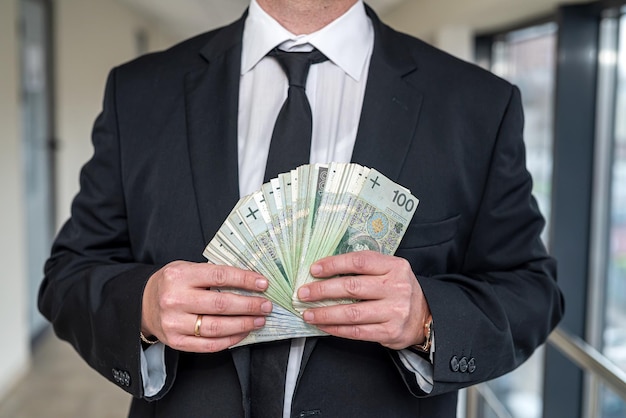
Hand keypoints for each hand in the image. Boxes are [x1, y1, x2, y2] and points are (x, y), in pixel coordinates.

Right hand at [141, 261, 271, 352]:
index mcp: (180, 276)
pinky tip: (243, 332)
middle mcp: (175, 299)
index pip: (219, 276)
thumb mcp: (187, 268)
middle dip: (249, 305)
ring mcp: (174, 323)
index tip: (263, 283)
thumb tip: (250, 280)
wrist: (144, 304)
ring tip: (259, 319)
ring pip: (217, 327)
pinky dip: (230, 339)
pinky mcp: (176, 341)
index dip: (244, 280)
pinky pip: (209, 345)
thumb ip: (212, 273)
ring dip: (243, 324)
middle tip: (266, 305)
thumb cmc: (173, 284)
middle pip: (221, 304)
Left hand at [297, 251, 429, 349]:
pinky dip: (336, 329)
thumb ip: (364, 268)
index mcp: (395, 266)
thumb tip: (324, 270)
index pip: (359, 261)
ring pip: (352, 313)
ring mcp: (395, 311)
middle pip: (352, 287)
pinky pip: (356, 331)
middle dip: (322, 290)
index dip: (334, 264)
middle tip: (303, 293)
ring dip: (325, 313)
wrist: (425, 316)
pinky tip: (323, 325)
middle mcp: (397, 288)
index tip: (314, 269)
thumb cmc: (398, 290)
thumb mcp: (390, 270)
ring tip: (308, 312)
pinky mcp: (390, 332)